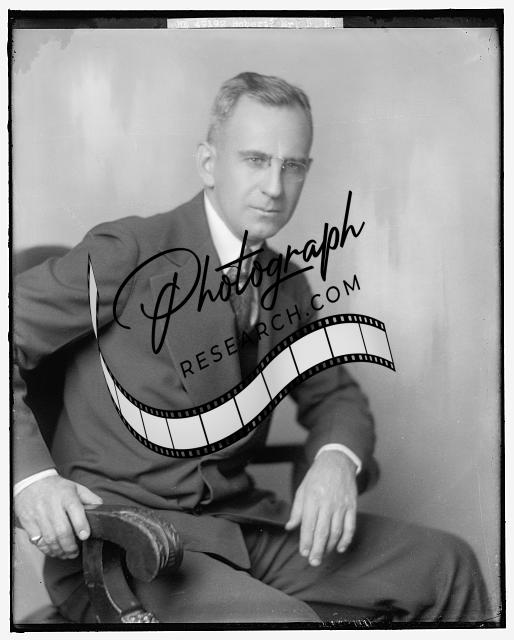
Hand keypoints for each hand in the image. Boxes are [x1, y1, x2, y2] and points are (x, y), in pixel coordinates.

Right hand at [15, 475, 102, 558]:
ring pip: (49, 539)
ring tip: (66, 554)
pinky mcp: (28, 522)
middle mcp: (51, 505)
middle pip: (61, 530)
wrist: (31, 483)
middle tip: (75, 552)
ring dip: (59, 551)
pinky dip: (46, 549)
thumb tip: (102, 508)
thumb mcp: (76, 488)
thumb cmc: (57, 488)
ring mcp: (38, 514)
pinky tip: (53, 550)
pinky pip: (37, 541)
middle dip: (70, 546)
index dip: (80, 525)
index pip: (74, 509)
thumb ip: (90, 498)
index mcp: (66, 495)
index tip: (85, 536)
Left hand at [285, 450, 356, 566]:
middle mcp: (327, 502)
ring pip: (336, 531)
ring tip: (323, 555)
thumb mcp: (302, 489)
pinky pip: (350, 526)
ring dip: (330, 546)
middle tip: (314, 562)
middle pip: (322, 531)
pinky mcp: (352, 506)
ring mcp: (341, 505)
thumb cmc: (317, 476)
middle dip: (317, 549)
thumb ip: (297, 510)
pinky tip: (341, 548)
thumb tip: (289, 527)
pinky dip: (346, 539)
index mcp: (312, 498)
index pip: (308, 524)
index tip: (303, 553)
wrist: (337, 461)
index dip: (306, 540)